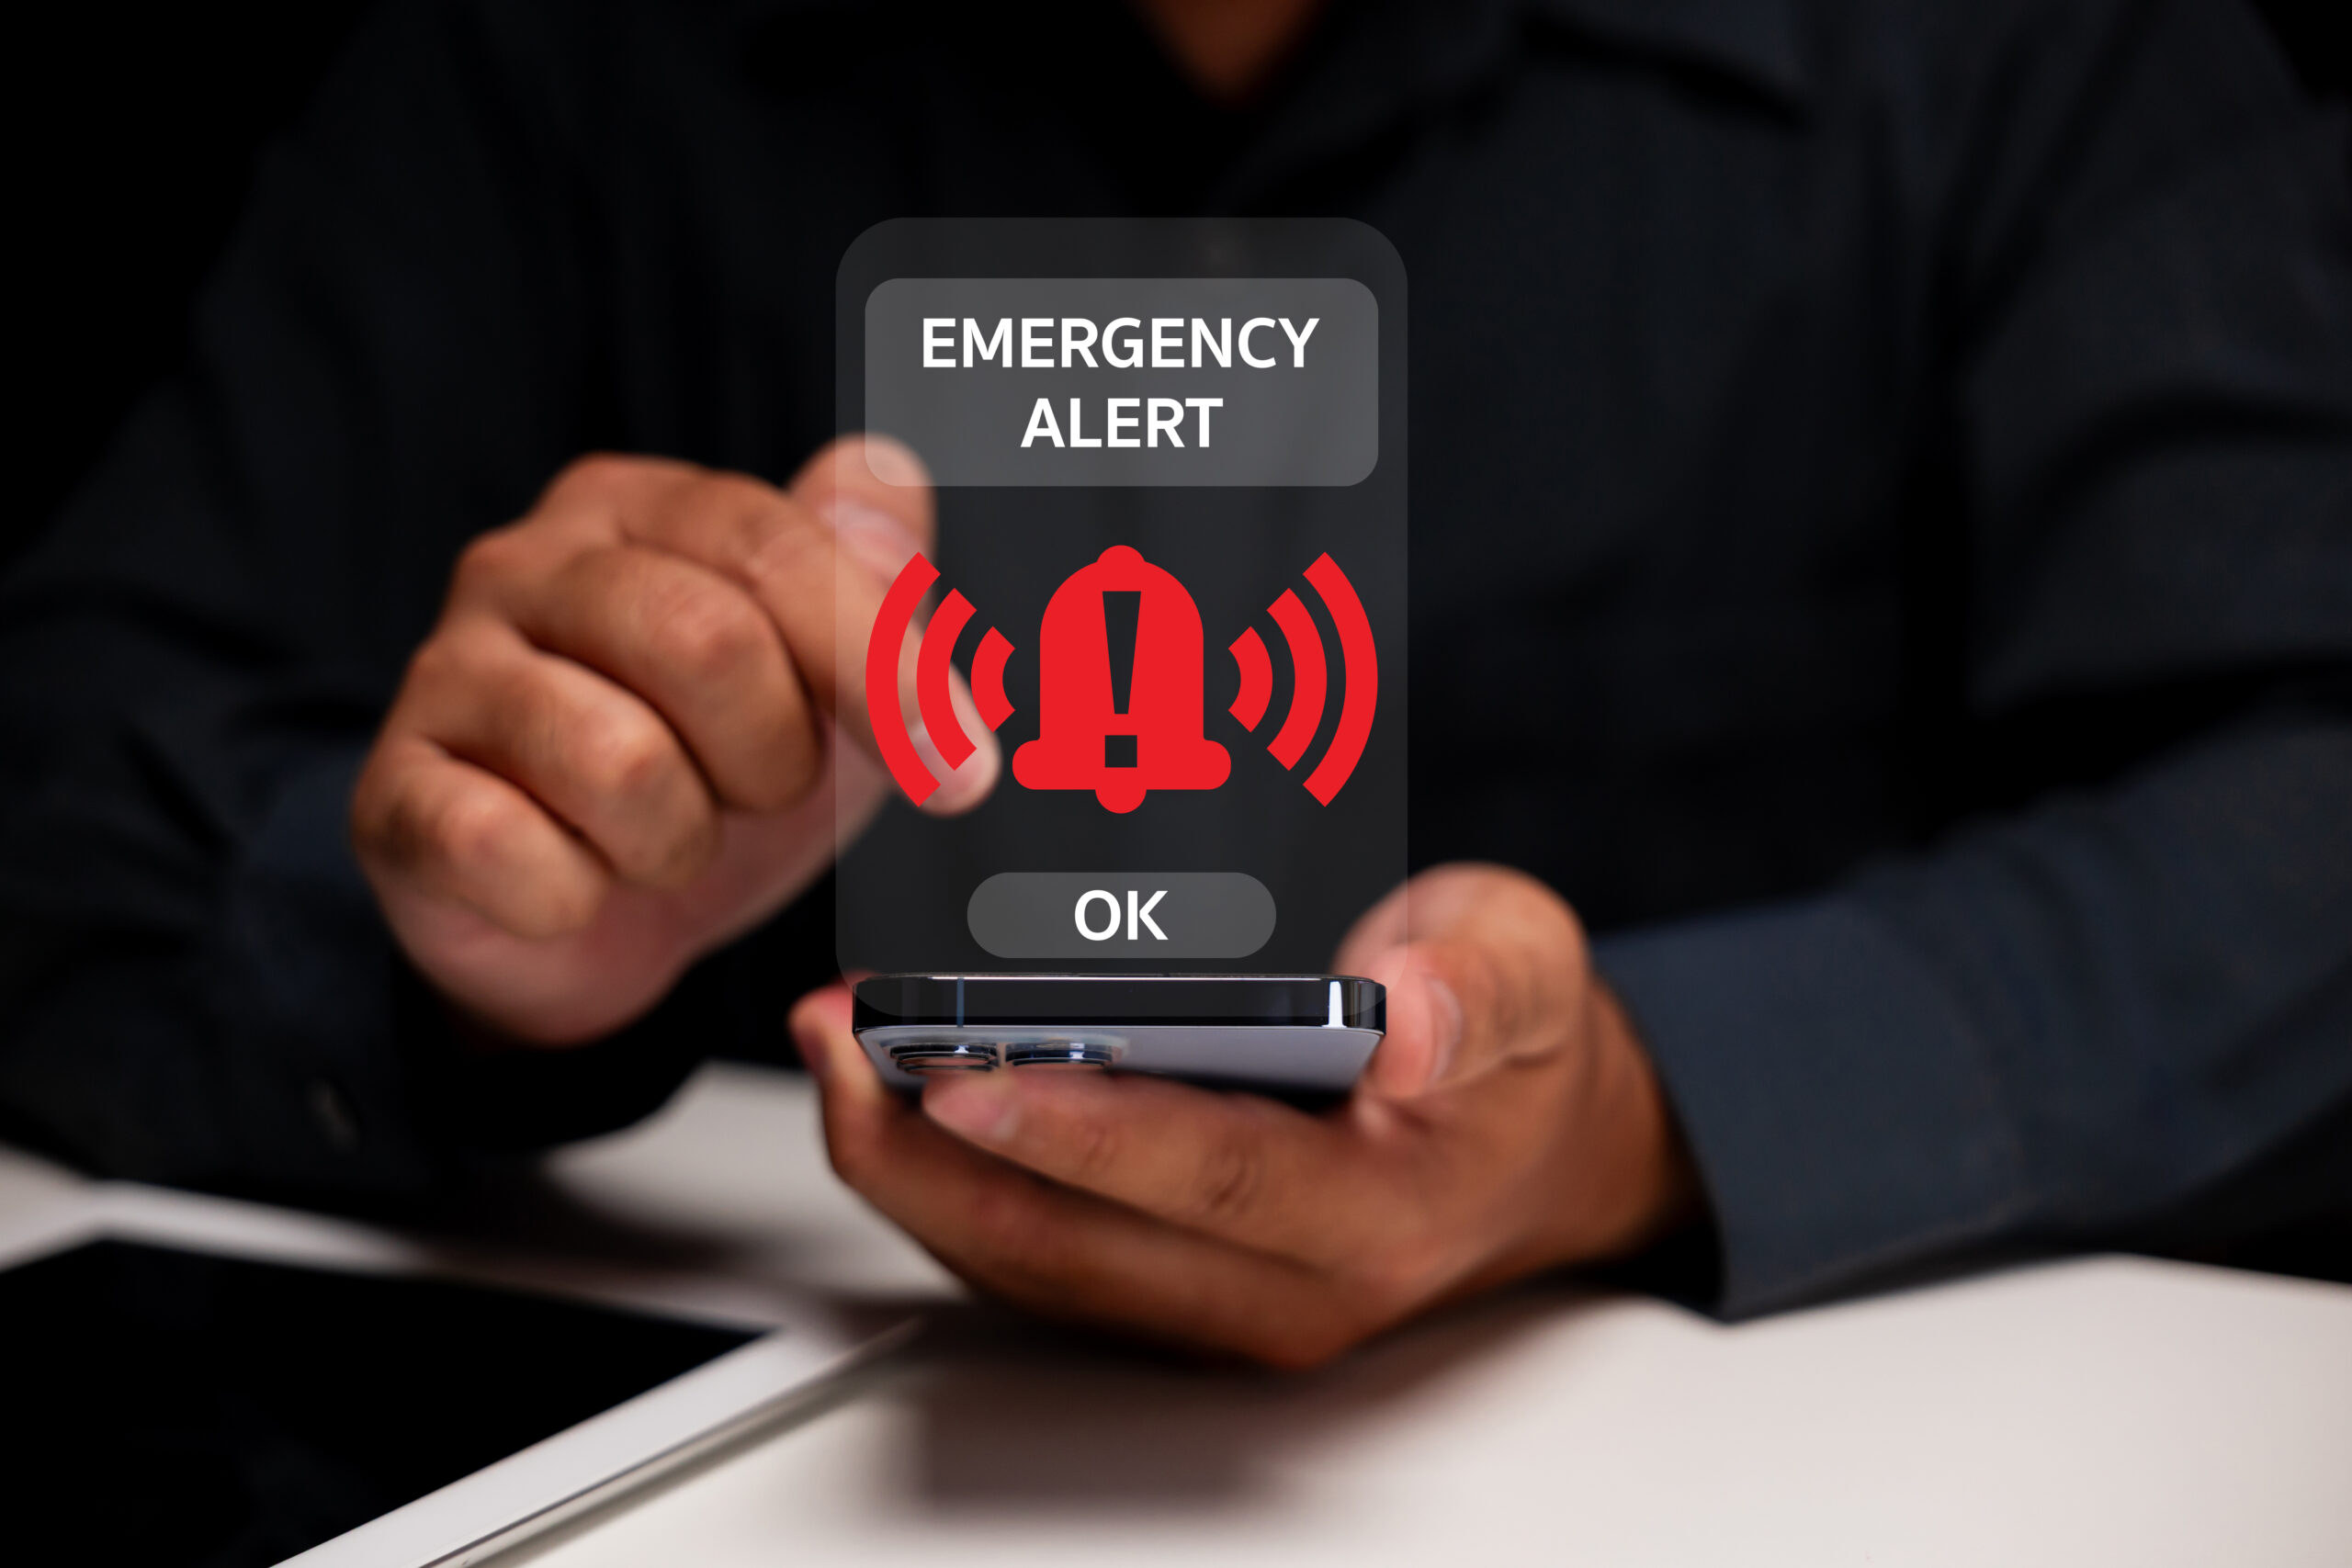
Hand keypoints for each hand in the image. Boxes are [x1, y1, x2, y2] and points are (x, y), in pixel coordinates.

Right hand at [351, 438, 995, 1043]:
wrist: (587, 919)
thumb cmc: (716, 770)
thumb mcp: (829, 678)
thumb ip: (875, 573)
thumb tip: (891, 476)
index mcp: (640, 506)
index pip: (778, 546)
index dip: (882, 666)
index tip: (961, 770)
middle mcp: (525, 563)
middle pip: (707, 643)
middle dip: (774, 759)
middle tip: (760, 796)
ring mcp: (442, 673)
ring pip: (618, 764)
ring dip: (680, 840)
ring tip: (663, 838)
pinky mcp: (392, 795)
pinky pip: (511, 853)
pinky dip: (576, 897)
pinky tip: (577, 884)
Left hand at [792, 864, 1700, 1366]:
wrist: (1531, 1152)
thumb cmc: (1511, 1054)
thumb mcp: (1526, 969)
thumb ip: (1481, 982)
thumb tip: (1408, 1011)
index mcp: (1378, 1208)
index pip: (1211, 1175)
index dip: (1081, 1127)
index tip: (970, 1066)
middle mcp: (1287, 1288)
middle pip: (1077, 1243)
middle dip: (934, 1149)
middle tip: (844, 1042)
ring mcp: (1218, 1307)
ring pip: (1030, 1264)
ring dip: (914, 1169)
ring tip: (836, 1052)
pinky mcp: (1168, 1295)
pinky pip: (1031, 1259)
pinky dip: (944, 1183)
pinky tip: (886, 1098)